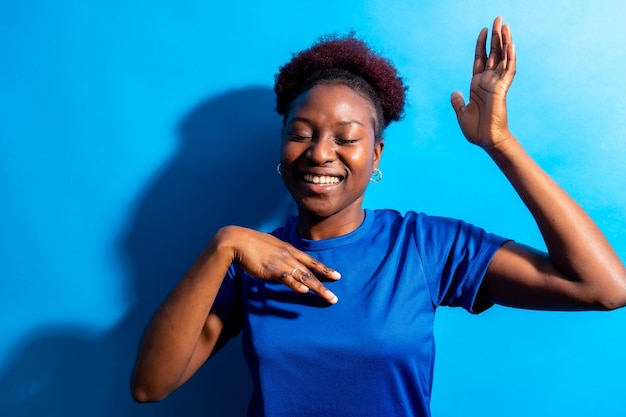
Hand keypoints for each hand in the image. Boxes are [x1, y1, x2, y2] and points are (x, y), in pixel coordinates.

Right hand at [218, 226, 340, 302]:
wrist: (236, 240)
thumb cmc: (251, 244)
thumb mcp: (271, 247)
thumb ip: (279, 256)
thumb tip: (283, 265)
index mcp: (289, 249)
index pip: (311, 260)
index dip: (324, 268)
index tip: (337, 275)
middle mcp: (288, 255)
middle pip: (311, 270)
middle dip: (326, 282)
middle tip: (335, 296)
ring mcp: (281, 262)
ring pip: (303, 276)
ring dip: (317, 288)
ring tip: (329, 297)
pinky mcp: (270, 269)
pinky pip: (286, 278)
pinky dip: (295, 285)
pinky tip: (304, 291)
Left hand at [451, 17, 515, 148]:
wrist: (487, 140)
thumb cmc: (476, 130)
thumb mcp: (462, 114)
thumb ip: (457, 102)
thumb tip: (454, 92)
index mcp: (477, 85)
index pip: (480, 59)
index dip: (482, 44)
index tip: (484, 30)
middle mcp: (487, 81)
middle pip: (493, 54)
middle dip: (495, 37)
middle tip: (498, 19)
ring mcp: (496, 84)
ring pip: (502, 58)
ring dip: (504, 42)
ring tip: (505, 26)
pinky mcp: (502, 89)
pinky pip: (508, 71)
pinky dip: (509, 58)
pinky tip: (510, 45)